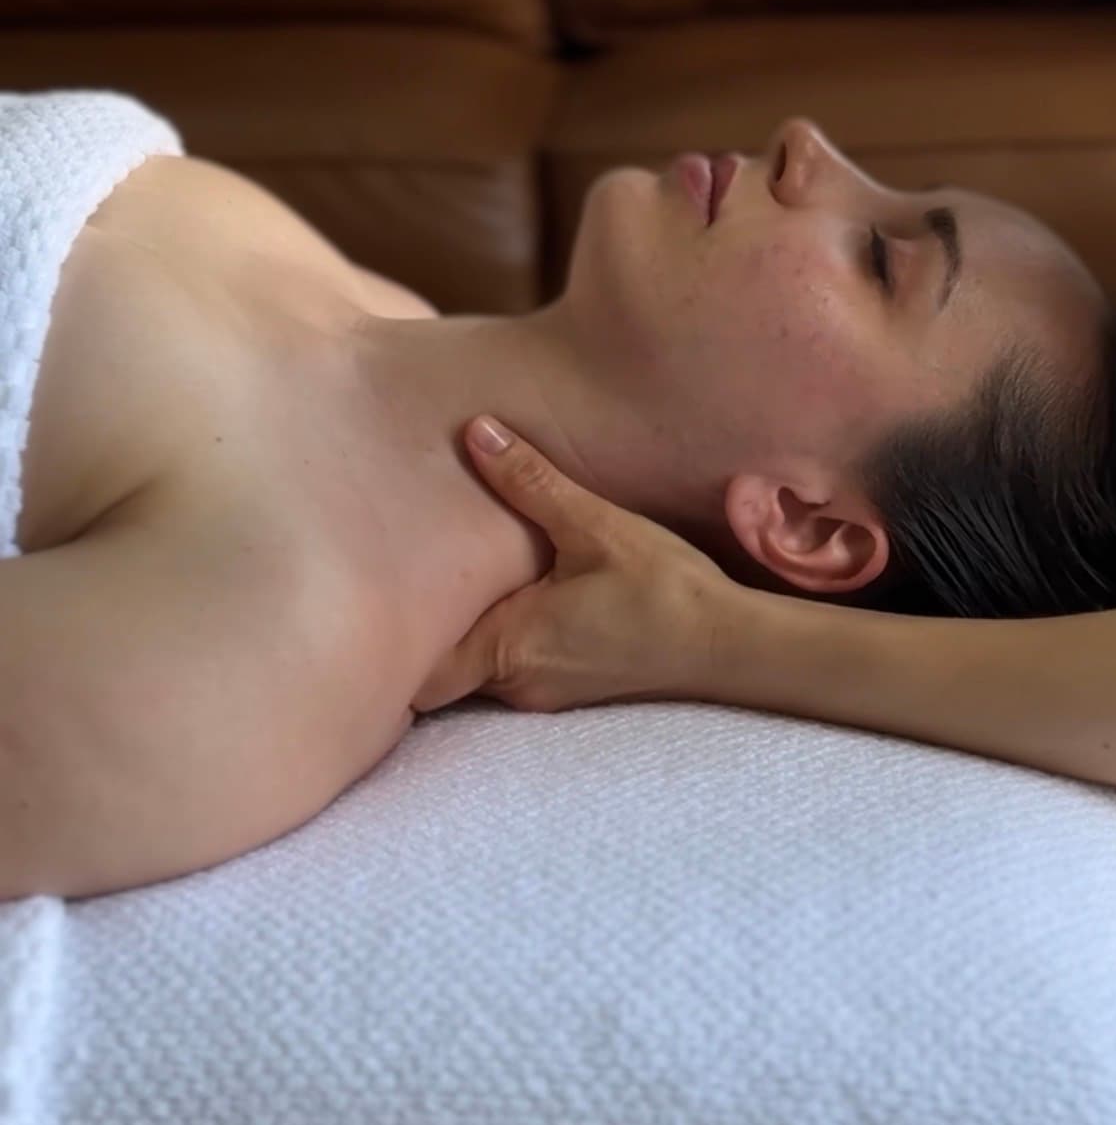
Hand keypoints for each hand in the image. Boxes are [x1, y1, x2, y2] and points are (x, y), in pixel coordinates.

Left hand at [411, 419, 728, 714]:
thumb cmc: (664, 590)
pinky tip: (513, 592)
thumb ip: (530, 481)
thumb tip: (475, 432)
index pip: (416, 678)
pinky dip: (502, 634)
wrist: (729, 644)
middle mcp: (516, 684)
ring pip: (477, 668)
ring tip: (453, 574)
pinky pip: (514, 665)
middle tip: (402, 569)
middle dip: (425, 625)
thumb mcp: (595, 525)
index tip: (377, 593)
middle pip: (441, 669)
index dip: (389, 644)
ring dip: (468, 626)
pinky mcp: (569, 687)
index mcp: (509, 649)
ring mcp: (544, 693)